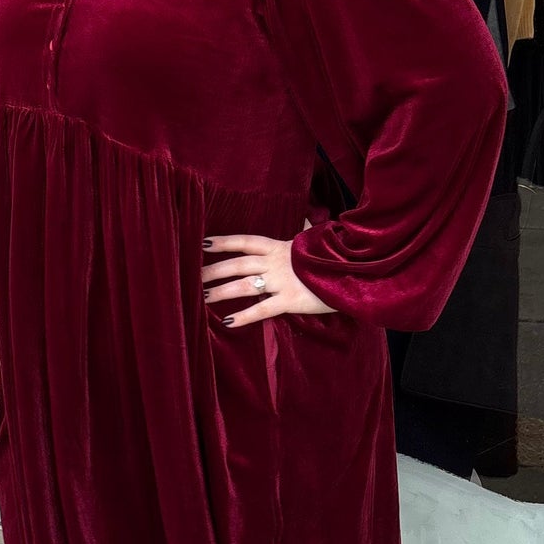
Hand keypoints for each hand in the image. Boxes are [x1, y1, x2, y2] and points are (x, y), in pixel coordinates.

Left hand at [202, 233, 335, 326]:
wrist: (352, 270)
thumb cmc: (331, 257)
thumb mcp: (313, 241)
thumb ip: (303, 233)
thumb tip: (305, 221)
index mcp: (278, 246)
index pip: (244, 241)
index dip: (223, 242)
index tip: (202, 244)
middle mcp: (275, 262)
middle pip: (237, 264)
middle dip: (212, 270)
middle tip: (191, 276)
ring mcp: (281, 281)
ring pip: (244, 286)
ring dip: (220, 292)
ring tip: (200, 298)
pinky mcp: (290, 300)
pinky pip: (262, 309)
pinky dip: (244, 316)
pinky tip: (227, 322)